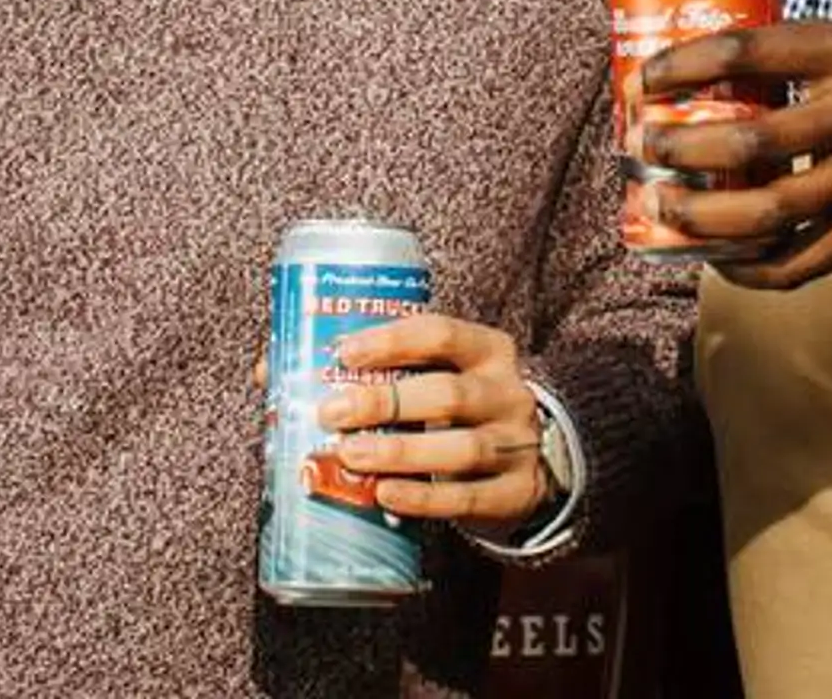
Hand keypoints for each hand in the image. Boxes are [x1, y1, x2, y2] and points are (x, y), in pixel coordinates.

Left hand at [316, 315, 549, 525]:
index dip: (392, 341)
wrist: (533, 461)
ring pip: (461, 448)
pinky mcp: (516, 492)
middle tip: (332, 412)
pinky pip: (467, 497)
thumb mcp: (449, 376)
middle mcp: (508, 394)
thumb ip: (396, 373)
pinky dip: (422, 498)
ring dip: (399, 452)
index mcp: (490, 352)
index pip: (442, 334)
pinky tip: (385, 494)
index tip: (345, 354)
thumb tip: (297, 379)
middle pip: (448, 394)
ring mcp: (517, 445)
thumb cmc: (468, 411)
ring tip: (350, 454)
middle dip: (385, 402)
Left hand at [637, 15, 831, 288]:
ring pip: (773, 210)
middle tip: (640, 151)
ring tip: (663, 210)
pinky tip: (721, 262)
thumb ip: (801, 59)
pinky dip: (757, 267)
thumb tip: (708, 75)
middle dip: (680, 150)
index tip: (643, 82)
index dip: (684, 67)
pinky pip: (810, 258)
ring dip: (705, 216)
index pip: (748, 51)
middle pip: (750, 139)